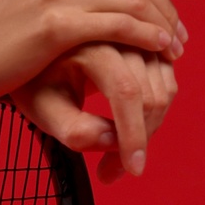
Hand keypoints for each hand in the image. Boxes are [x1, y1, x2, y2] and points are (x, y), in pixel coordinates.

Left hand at [13, 43, 178, 180]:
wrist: (41, 56)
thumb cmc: (37, 84)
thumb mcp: (42, 110)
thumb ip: (75, 130)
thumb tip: (115, 141)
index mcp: (87, 43)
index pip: (126, 92)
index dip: (133, 134)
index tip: (133, 170)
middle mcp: (118, 34)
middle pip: (149, 94)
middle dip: (139, 139)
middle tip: (111, 171)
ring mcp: (138, 37)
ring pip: (164, 90)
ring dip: (149, 129)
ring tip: (118, 155)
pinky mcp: (150, 44)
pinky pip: (167, 83)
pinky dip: (156, 112)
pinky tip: (131, 129)